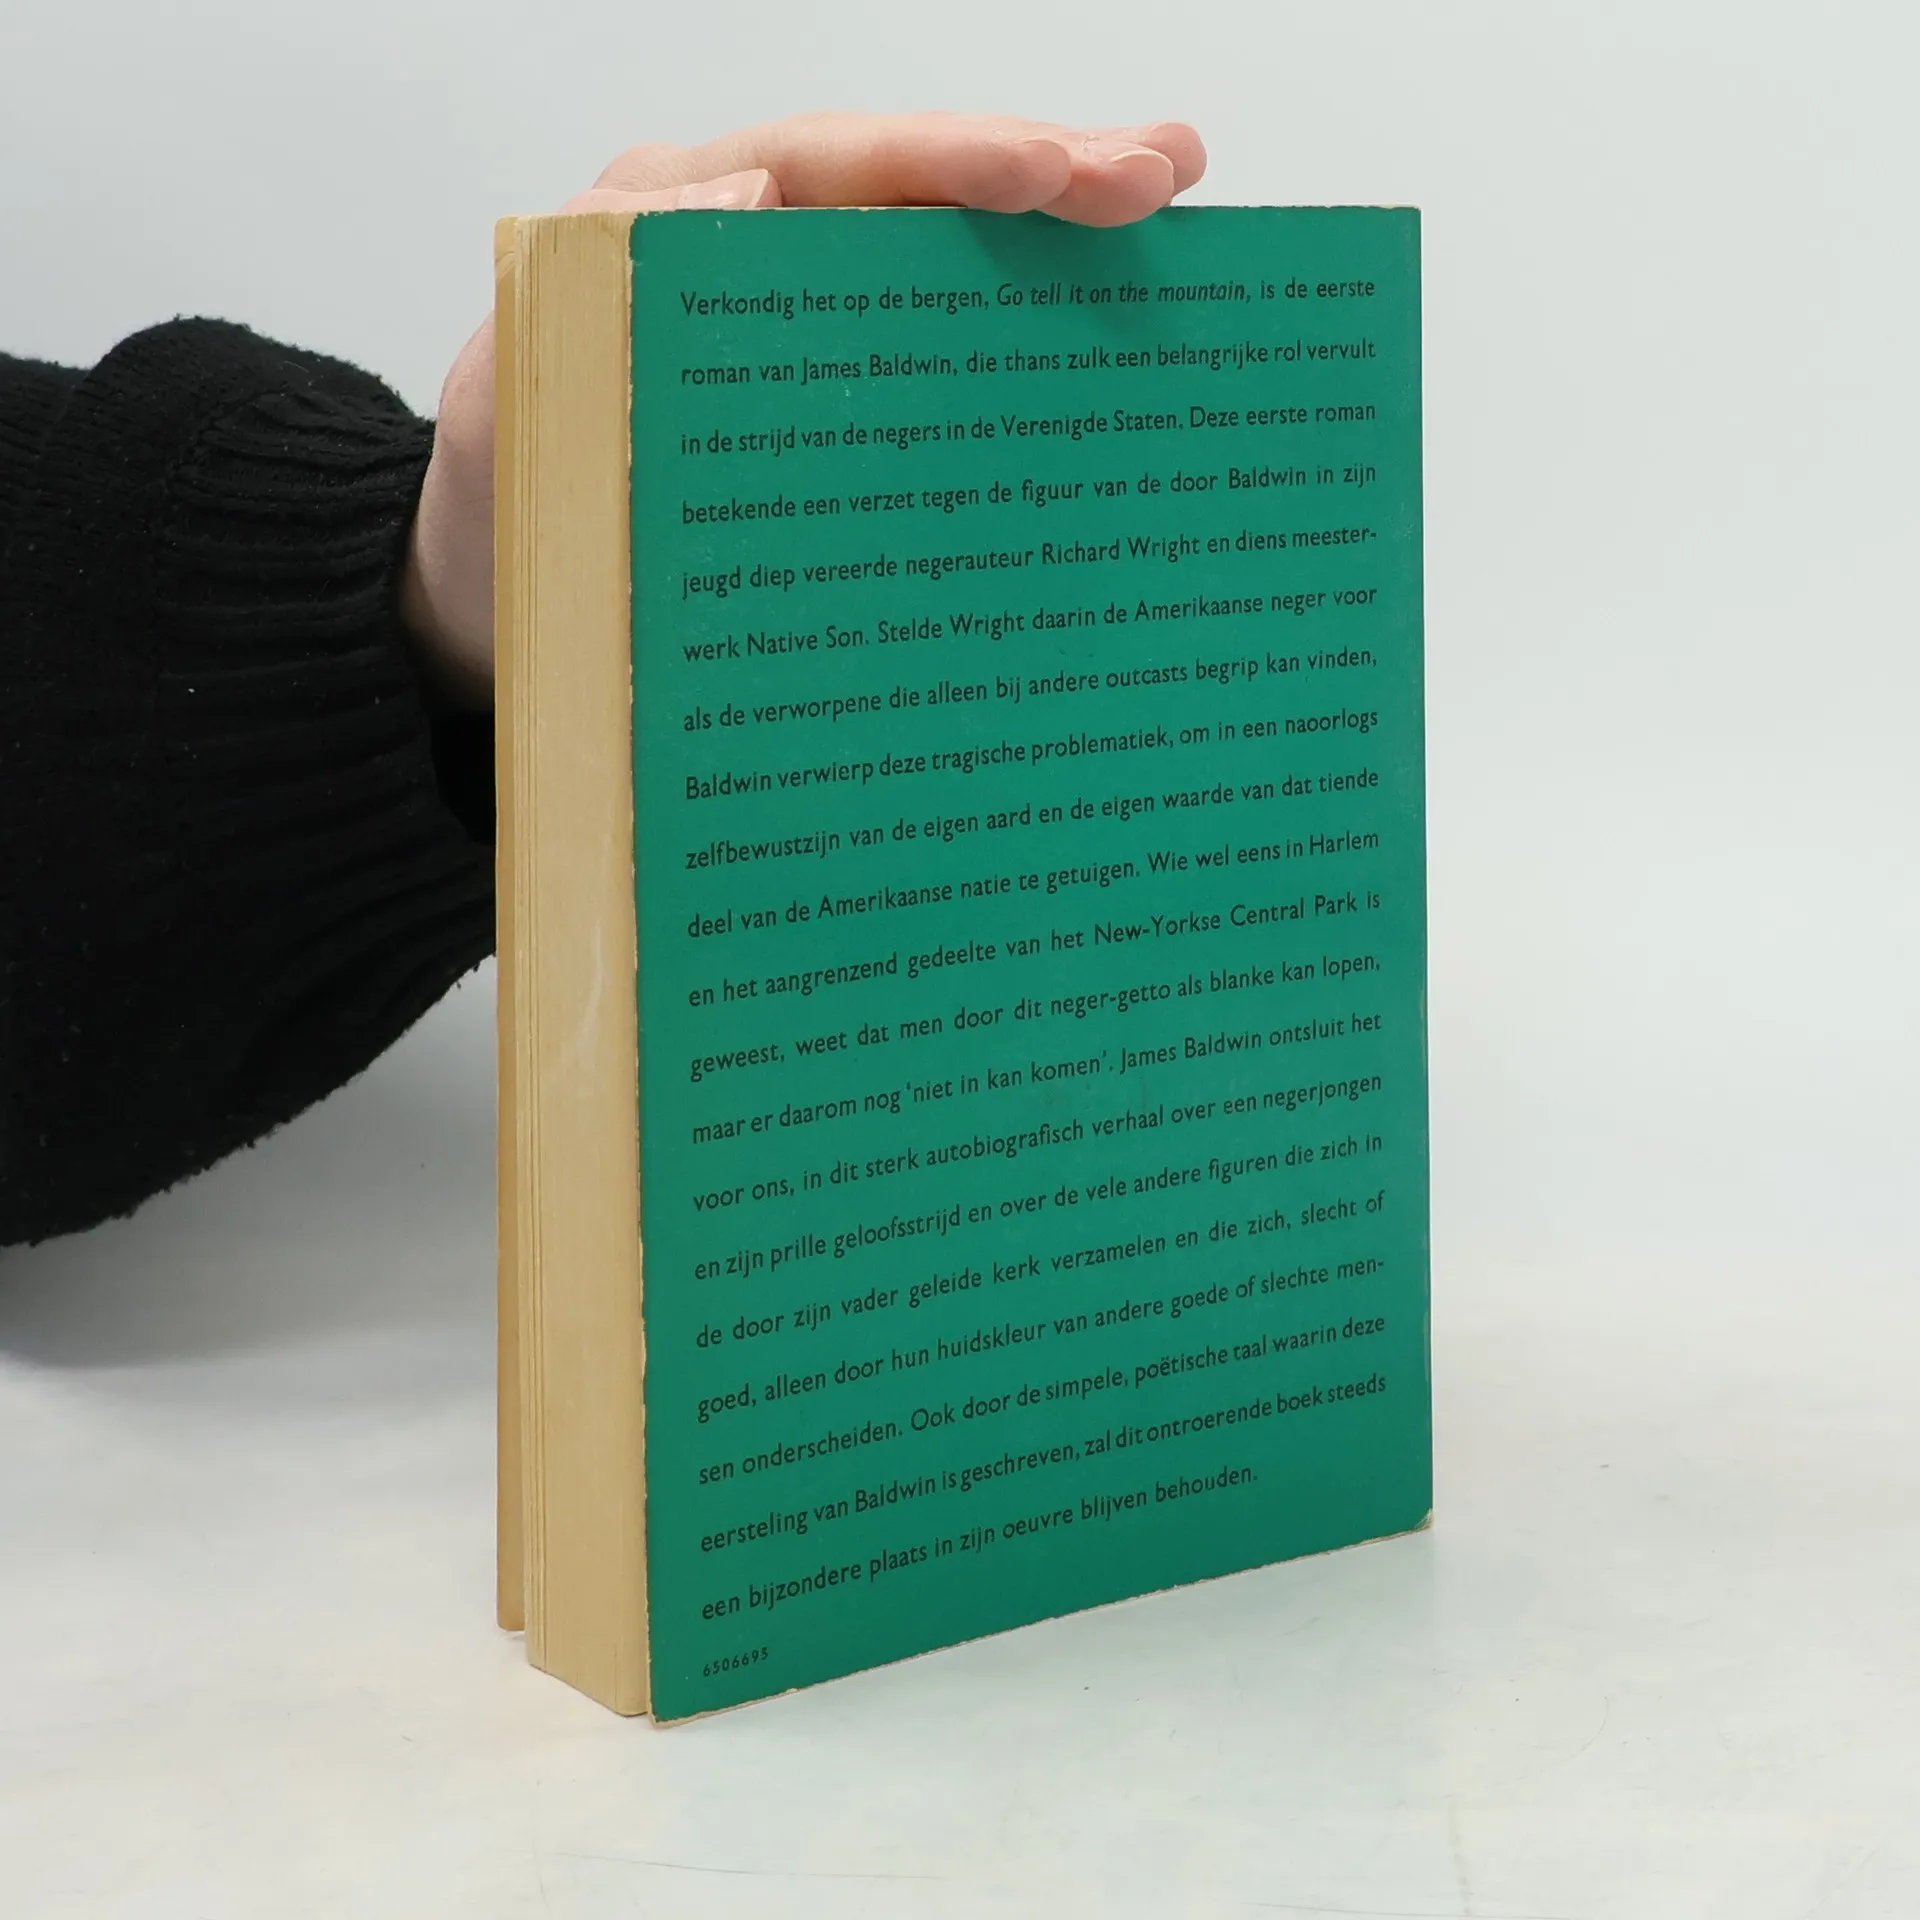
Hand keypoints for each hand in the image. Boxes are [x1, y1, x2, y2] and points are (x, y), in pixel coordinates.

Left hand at [400, 112, 1206, 701]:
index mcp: (664, 231)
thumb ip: (591, 309)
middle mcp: (740, 255)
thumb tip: (737, 204)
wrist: (491, 620)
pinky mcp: (824, 407)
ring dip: (1049, 238)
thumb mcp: (511, 414)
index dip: (944, 161)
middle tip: (1161, 174)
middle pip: (905, 189)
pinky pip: (926, 352)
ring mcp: (792, 331)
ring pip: (933, 257)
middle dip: (1038, 171)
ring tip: (1167, 207)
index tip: (1051, 172)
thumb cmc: (498, 527)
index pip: (825, 166)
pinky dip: (1012, 333)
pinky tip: (1099, 329)